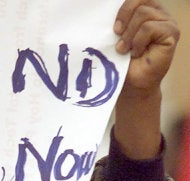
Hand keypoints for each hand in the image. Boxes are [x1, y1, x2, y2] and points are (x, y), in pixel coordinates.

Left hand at [113, 0, 178, 159]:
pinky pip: (151, 27)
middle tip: (116, 35)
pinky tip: (137, 52)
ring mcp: (167, 22)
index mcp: (143, 9)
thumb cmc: (120, 60)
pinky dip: (138, 41)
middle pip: (139, 0)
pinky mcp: (172, 33)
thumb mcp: (113, 37)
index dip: (122, 9)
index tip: (113, 28)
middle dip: (124, 19)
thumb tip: (97, 11)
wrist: (130, 83)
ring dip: (129, 34)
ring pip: (144, 13)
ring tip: (125, 49)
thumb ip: (114, 21)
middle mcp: (157, 12)